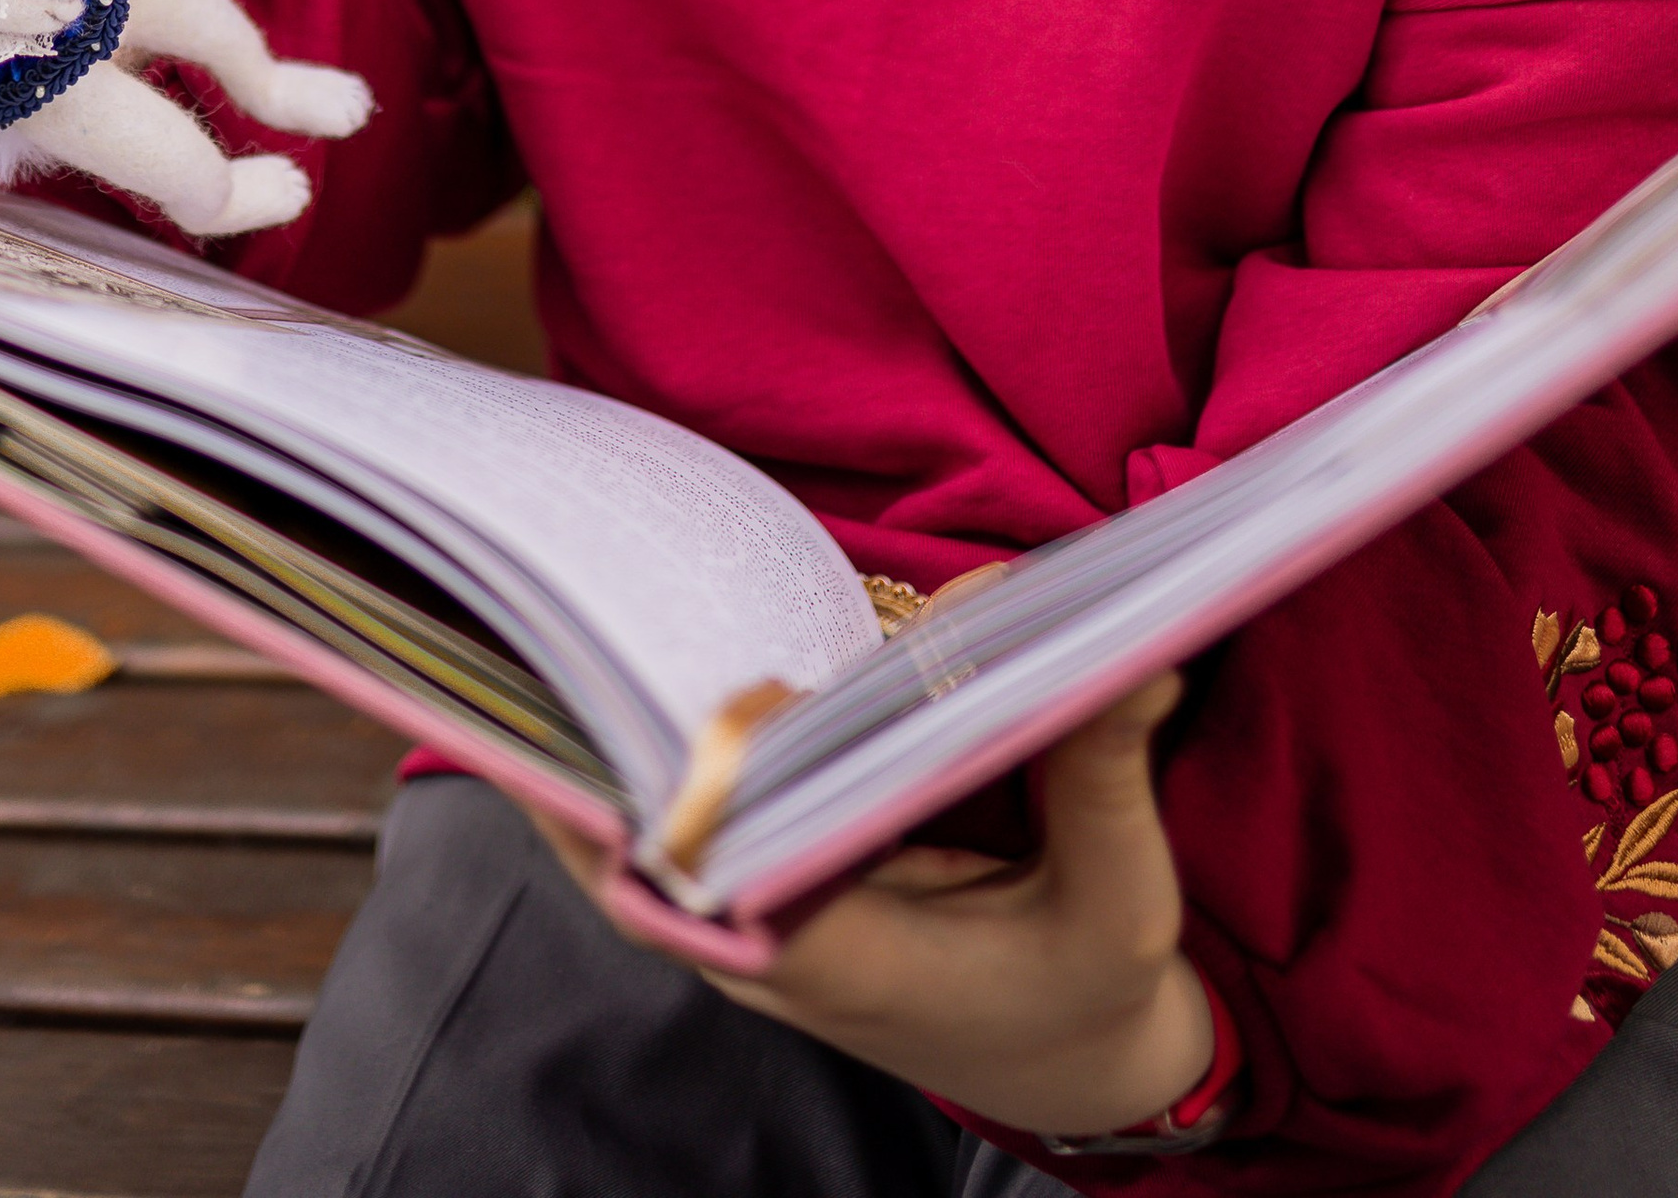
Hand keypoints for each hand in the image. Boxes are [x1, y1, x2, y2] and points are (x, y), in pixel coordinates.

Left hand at [537, 673, 1211, 1144]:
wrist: (1080, 1062)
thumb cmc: (1092, 992)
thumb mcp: (1120, 897)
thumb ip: (1100, 774)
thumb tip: (1128, 653)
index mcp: (843, 960)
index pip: (703, 880)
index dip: (641, 794)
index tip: (595, 708)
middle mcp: (776, 950)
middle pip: (634, 854)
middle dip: (591, 742)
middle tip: (549, 619)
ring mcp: (764, 925)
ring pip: (640, 838)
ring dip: (607, 738)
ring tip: (562, 614)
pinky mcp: (780, 885)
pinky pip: (690, 817)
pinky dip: (663, 746)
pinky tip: (642, 649)